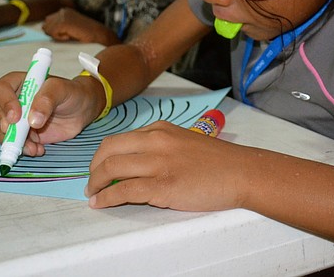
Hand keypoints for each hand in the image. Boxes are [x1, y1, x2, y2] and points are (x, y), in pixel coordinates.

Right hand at [0, 73, 103, 156]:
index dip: (4, 103)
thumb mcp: (62, 89)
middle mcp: (11, 101)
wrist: (84, 108)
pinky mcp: (24, 135)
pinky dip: (25, 150)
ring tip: (35, 145)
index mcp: (17, 83)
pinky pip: (15, 145)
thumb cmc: (71, 92)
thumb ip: (47, 100)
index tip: (16, 116)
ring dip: (14, 141)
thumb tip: (32, 120)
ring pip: (0, 132)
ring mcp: (16, 120)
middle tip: (14, 130)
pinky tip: (39, 149)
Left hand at [42, 8, 117, 44]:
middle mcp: (62, 11)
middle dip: (53, 32)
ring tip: (70, 35)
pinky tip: (70, 36)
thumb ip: (57, 27)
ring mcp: (63, 16)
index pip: (48, 21)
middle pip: (45, 25)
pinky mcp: (64, 22)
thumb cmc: (85, 35)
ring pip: (48, 29)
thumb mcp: (69, 29)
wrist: (98, 35)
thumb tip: (43, 28)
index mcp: (64, 11)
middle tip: (68, 34)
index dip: (54, 30)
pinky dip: (60, 37)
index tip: (66, 33)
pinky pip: (53, 33)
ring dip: (57, 35)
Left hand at [85, 120, 245, 210]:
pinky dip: (107, 198)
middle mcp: (156, 141)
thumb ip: (161, 147)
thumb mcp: (185, 142)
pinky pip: (124, 190)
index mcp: (161, 129)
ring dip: (96, 183)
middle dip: (94, 167)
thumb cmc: (217, 162)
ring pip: (111, 168)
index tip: (98, 167)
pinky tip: (101, 203)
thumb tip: (135, 163)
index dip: (103, 155)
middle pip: (109, 150)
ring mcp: (159, 162)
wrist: (241, 172)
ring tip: (93, 194)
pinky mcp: (163, 185)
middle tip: (92, 182)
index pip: (119, 138)